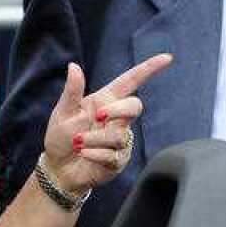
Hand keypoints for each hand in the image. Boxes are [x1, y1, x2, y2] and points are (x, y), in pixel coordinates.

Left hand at [40, 53, 172, 197]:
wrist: (58, 169)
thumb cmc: (61, 136)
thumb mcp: (63, 112)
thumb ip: (72, 91)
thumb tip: (73, 66)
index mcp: (105, 101)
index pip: (131, 81)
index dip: (149, 69)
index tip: (167, 57)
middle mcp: (116, 119)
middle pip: (135, 106)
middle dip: (118, 110)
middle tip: (98, 116)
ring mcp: (120, 140)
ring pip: (119, 135)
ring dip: (95, 138)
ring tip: (78, 143)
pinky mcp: (118, 160)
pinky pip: (113, 155)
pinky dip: (94, 153)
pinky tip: (83, 154)